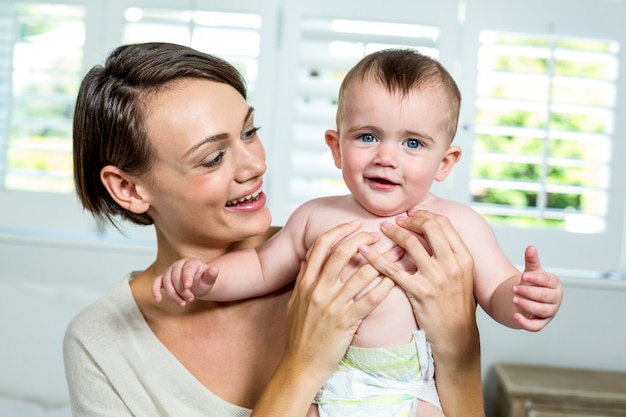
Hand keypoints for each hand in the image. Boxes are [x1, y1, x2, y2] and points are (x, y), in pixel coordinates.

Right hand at [151, 258, 218, 306]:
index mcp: (191, 263)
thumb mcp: (209, 279)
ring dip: (173, 294)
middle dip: (182, 290)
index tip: (189, 286)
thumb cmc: (203, 280)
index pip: (187, 269)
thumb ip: (211, 275)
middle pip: (176, 277)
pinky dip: (155, 291)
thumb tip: (215, 269)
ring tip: (183, 303)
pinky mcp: (163, 278)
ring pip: (166, 282)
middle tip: (191, 299)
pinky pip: (156, 283)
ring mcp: (170, 271)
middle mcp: (178, 264)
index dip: (187, 277)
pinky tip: (158, 299)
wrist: (197, 283)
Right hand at [283, 221, 397, 384]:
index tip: (353, 224)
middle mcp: (318, 290)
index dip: (338, 230)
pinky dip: (385, 286)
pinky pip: (371, 299)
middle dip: (362, 238)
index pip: (320, 246)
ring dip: (382, 259)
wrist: (301, 364)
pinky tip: (397, 278)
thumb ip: (301, 280)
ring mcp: (332, 305)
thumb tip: (305, 260)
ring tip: (396, 252)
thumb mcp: (294, 303)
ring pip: (361, 273)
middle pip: (342, 252)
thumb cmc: (299, 335)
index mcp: (306, 282)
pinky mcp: (346, 321)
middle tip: (378, 234)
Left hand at [358, 210, 476, 354]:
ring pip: (410, 243)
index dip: (425, 215)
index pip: (444, 224)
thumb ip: (450, 253)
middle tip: (396, 221)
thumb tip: (433, 230)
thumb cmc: (456, 304)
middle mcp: (452, 264)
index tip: (411, 215)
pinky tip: (365, 251)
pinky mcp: (420, 292)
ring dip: (393, 232)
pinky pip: (393, 270)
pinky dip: (376, 258)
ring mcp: (436, 278)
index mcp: (464, 257)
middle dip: (409, 220)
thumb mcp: (463, 275)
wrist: (456, 335)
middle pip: (429, 227)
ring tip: (382, 229)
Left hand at [512, 245, 562, 331]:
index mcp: (555, 284)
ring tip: (514, 299)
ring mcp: (549, 312)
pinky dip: (526, 323)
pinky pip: (536, 326)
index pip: (548, 281)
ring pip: (541, 311)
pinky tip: (515, 317)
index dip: (536, 279)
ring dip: (527, 305)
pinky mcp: (541, 322)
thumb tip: (531, 247)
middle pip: (544, 297)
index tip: (523, 275)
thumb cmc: (532, 283)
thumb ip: (531, 261)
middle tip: (514, 288)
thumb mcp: (532, 271)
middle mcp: (555, 299)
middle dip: (529, 292)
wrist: (527, 297)